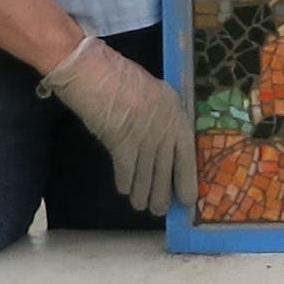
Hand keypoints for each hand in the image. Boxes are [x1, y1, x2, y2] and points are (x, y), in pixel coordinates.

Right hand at [37, 36, 194, 213]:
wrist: (96, 73)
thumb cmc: (124, 79)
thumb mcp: (156, 94)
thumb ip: (163, 118)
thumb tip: (164, 141)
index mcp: (176, 116)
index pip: (187, 156)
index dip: (187, 180)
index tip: (187, 199)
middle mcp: (164, 131)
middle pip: (166, 171)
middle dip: (162, 194)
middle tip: (159, 210)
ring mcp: (144, 139)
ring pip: (147, 176)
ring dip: (143, 193)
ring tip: (141, 205)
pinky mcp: (122, 144)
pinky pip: (126, 171)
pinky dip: (125, 183)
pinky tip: (124, 190)